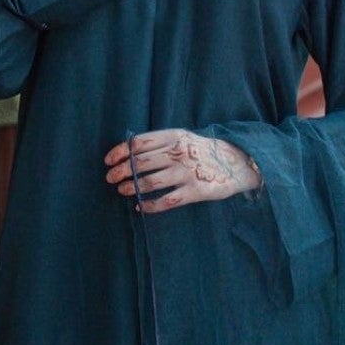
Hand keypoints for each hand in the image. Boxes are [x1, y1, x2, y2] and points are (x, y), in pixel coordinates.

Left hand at [104, 129, 262, 211]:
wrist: (236, 162)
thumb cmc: (201, 151)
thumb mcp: (182, 138)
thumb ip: (159, 143)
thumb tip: (127, 150)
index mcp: (174, 137)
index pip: (139, 143)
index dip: (120, 152)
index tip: (108, 161)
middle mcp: (179, 154)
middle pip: (140, 163)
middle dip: (121, 172)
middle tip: (110, 179)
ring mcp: (187, 173)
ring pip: (150, 182)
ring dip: (132, 188)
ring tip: (122, 191)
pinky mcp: (196, 191)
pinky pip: (166, 201)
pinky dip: (150, 206)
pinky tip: (141, 206)